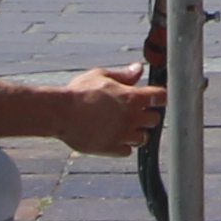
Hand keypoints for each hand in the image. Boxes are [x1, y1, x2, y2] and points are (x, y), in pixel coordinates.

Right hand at [36, 62, 164, 158]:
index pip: (161, 97)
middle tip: (136, 111)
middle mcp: (131, 118)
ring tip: (124, 125)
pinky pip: (127, 151)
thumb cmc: (79, 92)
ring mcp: (122, 135)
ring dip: (137, 132)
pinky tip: (114, 137)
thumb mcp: (101, 76)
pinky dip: (124, 146)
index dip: (159, 96)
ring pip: (143, 138)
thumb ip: (123, 75)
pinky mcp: (111, 149)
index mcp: (132, 98)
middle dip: (148, 114)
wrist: (60, 113)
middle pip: (154, 119)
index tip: (154, 96)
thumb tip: (138, 69)